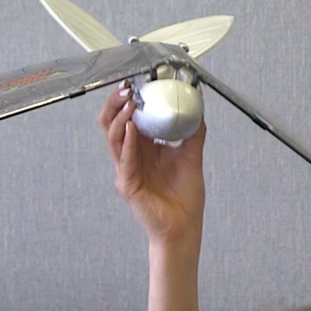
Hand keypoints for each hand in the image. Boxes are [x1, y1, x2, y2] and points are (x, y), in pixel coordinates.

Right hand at [99, 83, 206, 244]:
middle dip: (117, 103)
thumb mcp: (192, 157)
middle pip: (112, 124)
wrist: (184, 228)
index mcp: (143, 149)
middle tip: (127, 88)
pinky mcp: (127, 184)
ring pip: (113, 137)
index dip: (129, 100)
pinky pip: (124, 158)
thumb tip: (198, 109)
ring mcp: (126, 170)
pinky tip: (132, 128)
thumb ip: (193, 133)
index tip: (138, 82)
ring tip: (130, 103)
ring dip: (120, 117)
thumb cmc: (184, 199)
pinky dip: (127, 141)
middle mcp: (131, 157)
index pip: (128, 118)